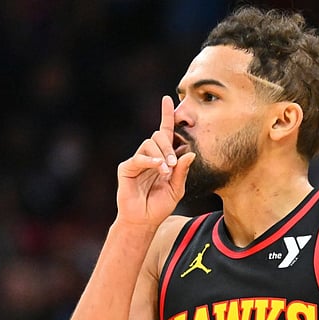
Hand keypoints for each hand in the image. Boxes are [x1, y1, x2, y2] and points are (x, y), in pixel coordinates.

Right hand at [115, 95, 196, 229]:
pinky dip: (150, 161)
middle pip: (159, 136)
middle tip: (173, 165)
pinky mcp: (127, 168)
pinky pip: (139, 158)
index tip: (168, 99)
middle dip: (169, 146)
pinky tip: (158, 168)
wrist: (145, 220)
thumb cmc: (160, 205)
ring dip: (161, 155)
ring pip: (149, 143)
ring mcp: (137, 160)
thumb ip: (183, 171)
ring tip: (166, 171)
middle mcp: (149, 155)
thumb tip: (191, 154)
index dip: (166, 115)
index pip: (165, 132)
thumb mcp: (177, 189)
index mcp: (162, 157)